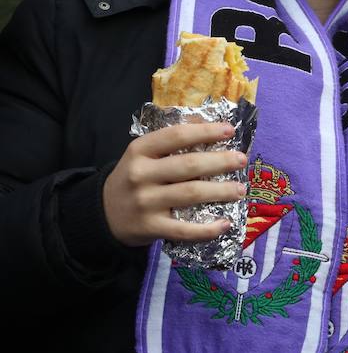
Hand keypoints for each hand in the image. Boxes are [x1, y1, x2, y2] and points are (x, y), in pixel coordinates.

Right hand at [102, 122, 246, 246]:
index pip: (176, 136)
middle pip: (189, 165)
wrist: (102, 214)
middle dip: (221, 162)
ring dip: (221, 192)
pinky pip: (183, 230)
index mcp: (140, 150)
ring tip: (240, 190)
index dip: (205, 131)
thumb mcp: (143, 154)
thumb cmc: (133, 178)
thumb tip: (206, 121)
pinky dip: (207, 229)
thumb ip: (171, 140)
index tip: (230, 130)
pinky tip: (225, 224)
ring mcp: (145, 202)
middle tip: (241, 160)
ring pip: (191, 194)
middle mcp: (141, 175)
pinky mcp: (150, 227)